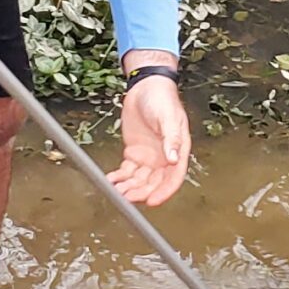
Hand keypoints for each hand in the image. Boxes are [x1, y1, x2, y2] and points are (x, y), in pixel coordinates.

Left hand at [112, 71, 190, 205]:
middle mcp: (164, 157)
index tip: (153, 201)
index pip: (173, 177)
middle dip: (142, 192)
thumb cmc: (162, 99)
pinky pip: (127, 171)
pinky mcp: (134, 153)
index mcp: (177, 150)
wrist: (145, 86)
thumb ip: (172, 138)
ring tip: (117, 192)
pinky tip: (111, 181)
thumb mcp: (169, 117)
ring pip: (140, 180)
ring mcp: (149, 156)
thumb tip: (173, 159)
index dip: (164, 191)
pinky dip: (120, 177)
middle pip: (154, 182)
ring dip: (129, 187)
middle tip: (128, 198)